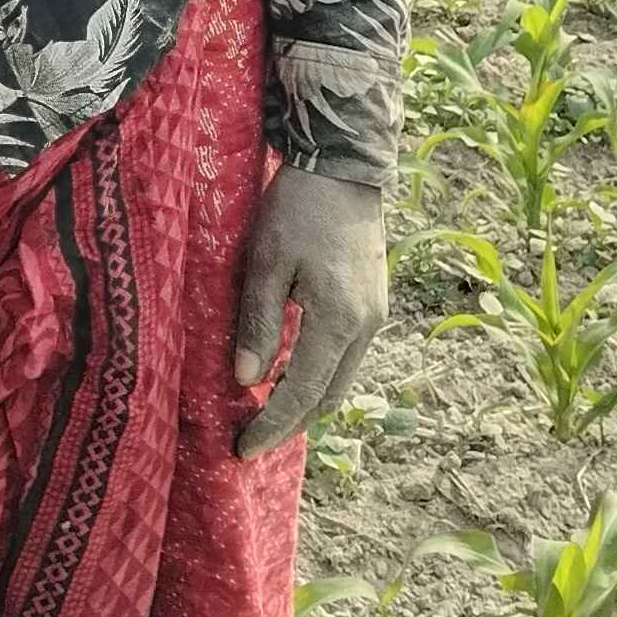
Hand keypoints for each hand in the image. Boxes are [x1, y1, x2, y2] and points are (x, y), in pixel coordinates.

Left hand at [229, 163, 386, 455]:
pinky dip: (319, 376)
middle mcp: (364, 327)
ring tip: (267, 415)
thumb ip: (258, 323)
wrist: (344, 166)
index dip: (272, 426)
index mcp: (338, 321)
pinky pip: (346, 357)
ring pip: (341, 380)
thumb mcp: (265, 262)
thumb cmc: (297, 208)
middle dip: (290, 425)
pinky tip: (291, 374)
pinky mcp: (372, 302)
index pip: (301, 393)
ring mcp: (374, 316)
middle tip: (252, 441)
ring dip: (307, 403)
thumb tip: (245, 380)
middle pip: (328, 397)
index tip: (243, 450)